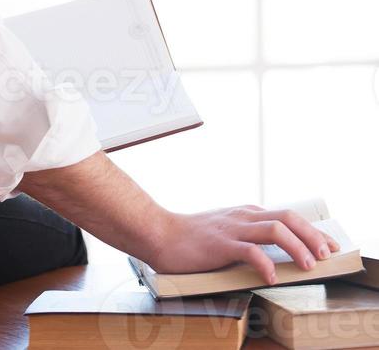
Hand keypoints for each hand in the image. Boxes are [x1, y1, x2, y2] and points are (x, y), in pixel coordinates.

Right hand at [150, 205, 340, 284]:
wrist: (160, 234)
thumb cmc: (191, 238)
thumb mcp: (225, 231)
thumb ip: (247, 235)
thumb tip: (272, 252)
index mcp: (246, 213)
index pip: (287, 216)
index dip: (311, 230)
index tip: (328, 244)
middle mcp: (243, 216)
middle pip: (287, 217)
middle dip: (311, 234)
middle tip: (326, 253)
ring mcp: (232, 229)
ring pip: (274, 229)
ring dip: (296, 246)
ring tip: (308, 264)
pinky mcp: (220, 244)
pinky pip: (248, 251)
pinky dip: (265, 263)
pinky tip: (272, 276)